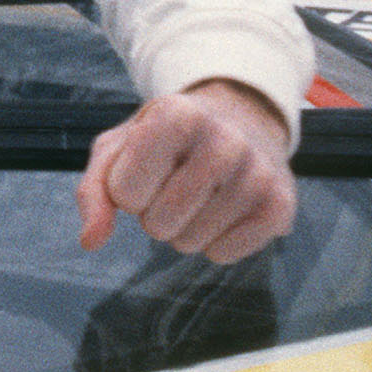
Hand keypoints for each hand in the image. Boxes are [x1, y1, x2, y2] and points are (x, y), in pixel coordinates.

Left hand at [77, 78, 295, 262]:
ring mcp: (259, 172)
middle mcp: (225, 140)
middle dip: (153, 214)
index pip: (125, 193)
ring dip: (183, 230)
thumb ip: (94, 191)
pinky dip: (213, 245)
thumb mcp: (119, 149)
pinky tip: (222, 212)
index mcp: (177, 116)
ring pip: (191, 242)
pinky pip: (224, 255)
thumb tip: (91, 240)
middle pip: (159, 222)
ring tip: (198, 195)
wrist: (239, 120)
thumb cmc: (166, 139)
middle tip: (171, 185)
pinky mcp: (281, 205)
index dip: (126, 191)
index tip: (144, 168)